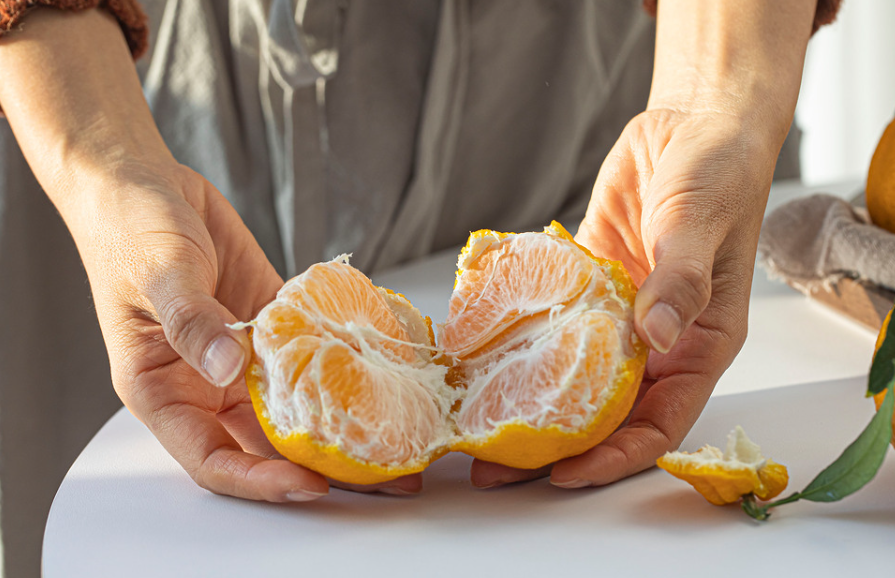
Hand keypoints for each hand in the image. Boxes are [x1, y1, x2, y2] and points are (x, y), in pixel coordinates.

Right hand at [79, 162, 423, 499]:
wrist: (148, 183)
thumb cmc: (130, 228)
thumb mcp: (157, 273)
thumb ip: (192, 321)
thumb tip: (228, 368)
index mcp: (163, 390)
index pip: (211, 459)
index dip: (259, 480)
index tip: (309, 484)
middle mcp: (205, 385)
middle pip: (264, 445)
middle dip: (320, 465)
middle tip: (382, 474)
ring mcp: (242, 358)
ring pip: (294, 408)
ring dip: (341, 425)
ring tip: (397, 437)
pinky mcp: (271, 326)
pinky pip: (311, 356)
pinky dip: (345, 369)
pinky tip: (384, 375)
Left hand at [471, 107, 780, 487]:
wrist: (692, 125)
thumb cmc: (719, 177)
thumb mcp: (701, 227)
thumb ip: (680, 282)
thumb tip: (656, 337)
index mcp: (699, 344)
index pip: (659, 423)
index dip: (616, 455)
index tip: (567, 474)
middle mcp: (657, 341)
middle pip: (605, 412)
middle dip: (555, 444)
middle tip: (496, 467)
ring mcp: (618, 315)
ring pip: (572, 375)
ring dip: (529, 401)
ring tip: (475, 423)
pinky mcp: (587, 285)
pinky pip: (550, 323)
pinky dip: (518, 341)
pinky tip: (478, 355)